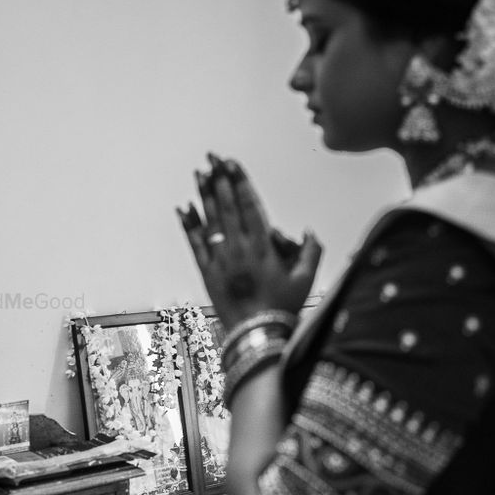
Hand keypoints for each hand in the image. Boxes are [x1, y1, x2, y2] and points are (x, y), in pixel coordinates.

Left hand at [176, 153, 320, 327]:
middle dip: (219, 180)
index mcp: (263, 247)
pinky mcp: (207, 273)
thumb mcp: (306, 279)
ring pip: (210, 221)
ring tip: (199, 173)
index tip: (232, 164)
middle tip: (211, 158)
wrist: (256, 336)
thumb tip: (308, 230)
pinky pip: (195, 245)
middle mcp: (239, 249)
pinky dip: (189, 225)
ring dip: (204, 195)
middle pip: (226, 207)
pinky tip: (183, 208)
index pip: (249, 205)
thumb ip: (311, 251)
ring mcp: (220, 261)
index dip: (239, 182)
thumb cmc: (283, 309)